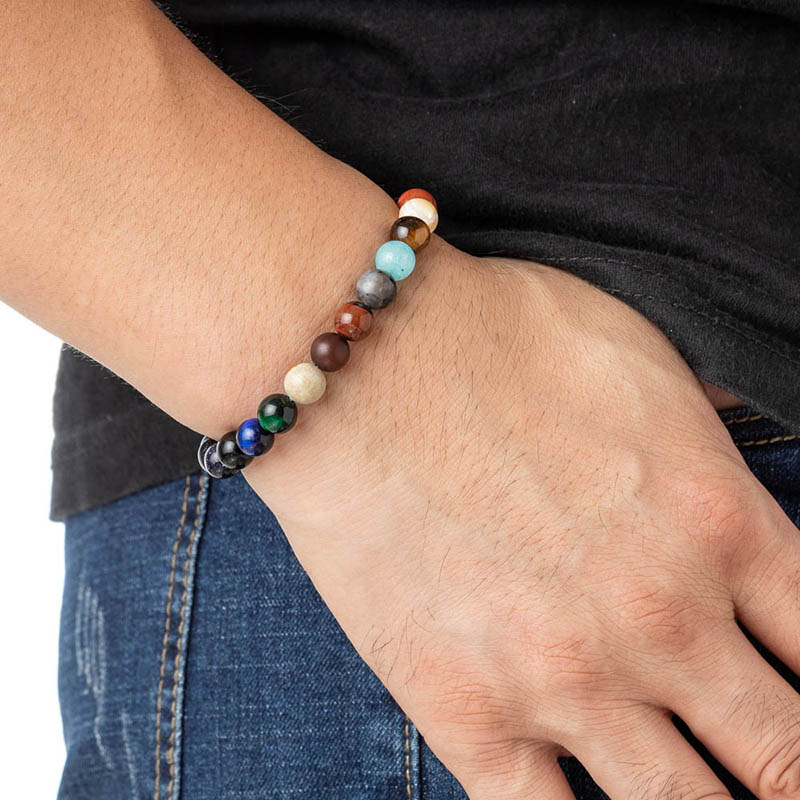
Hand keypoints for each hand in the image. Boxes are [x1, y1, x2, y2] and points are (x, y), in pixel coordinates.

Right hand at [245, 242, 799, 799]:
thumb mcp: (637, 358)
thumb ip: (707, 437)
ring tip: (689, 782)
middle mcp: (661, 619)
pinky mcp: (468, 712)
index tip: (798, 697)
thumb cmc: (489, 336)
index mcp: (717, 523)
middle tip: (769, 763)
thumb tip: (731, 463)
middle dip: (788, 770)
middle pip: (786, 758)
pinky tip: (584, 795)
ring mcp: (565, 680)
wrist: (357, 367)